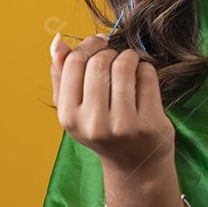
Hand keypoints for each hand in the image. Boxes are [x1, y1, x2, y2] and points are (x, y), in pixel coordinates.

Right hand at [50, 32, 176, 176]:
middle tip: (116, 57)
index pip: (74, 63)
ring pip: (124, 65)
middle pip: (100, 62)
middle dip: (110, 51)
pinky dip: (146, 69)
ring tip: (130, 63)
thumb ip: (62, 76)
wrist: (134, 165)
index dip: (88, 45)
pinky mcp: (149, 123)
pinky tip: (143, 78)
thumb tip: (58, 41)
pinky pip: (147, 76)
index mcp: (69, 117)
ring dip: (129, 56)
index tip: (99, 41)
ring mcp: (123, 124)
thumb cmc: (102, 129)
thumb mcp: (75, 109)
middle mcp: (94, 123)